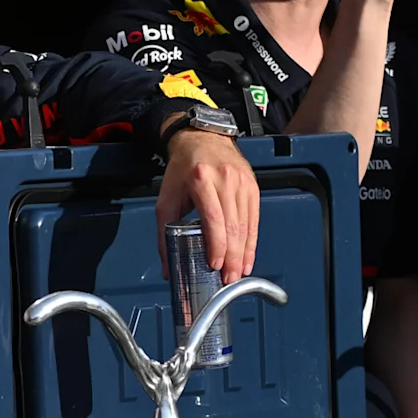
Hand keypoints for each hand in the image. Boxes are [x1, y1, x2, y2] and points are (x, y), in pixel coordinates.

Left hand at [158, 128, 258, 280]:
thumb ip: (164, 232)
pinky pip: (254, 219)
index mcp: (201, 180)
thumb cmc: (183, 169)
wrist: (202, 139)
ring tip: (238, 272)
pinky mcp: (252, 187)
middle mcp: (225, 180)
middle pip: (233, 225)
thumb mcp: (166, 197)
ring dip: (243, 252)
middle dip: (232, 256)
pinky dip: (251, 241)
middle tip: (229, 278)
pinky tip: (247, 256)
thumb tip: (168, 266)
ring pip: (246, 224)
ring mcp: (242, 183)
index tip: (215, 264)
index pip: (213, 218)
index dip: (217, 245)